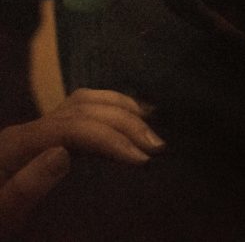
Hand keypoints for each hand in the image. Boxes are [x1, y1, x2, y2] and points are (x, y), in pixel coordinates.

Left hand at [0, 89, 164, 238]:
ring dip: (121, 109)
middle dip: (124, 122)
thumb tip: (61, 153)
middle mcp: (29, 128)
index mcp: (17, 144)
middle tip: (158, 146)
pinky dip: (111, 106)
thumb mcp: (2, 215)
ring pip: (85, 101)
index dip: (110, 138)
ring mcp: (38, 128)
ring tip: (151, 125)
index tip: (142, 159)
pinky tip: (131, 114)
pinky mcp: (47, 135)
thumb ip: (25, 187)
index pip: (72, 128)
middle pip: (83, 109)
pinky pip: (83, 108)